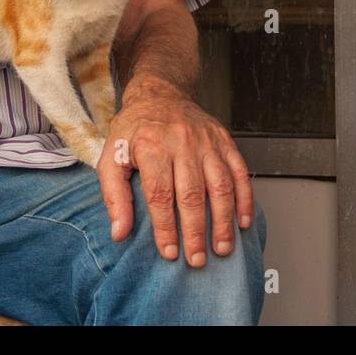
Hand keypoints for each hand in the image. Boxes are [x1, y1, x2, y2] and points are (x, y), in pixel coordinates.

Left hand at [96, 75, 253, 267]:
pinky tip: (242, 222)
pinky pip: (239, 172)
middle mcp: (182, 141)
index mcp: (151, 145)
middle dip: (195, 231)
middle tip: (197, 259)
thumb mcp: (111, 156)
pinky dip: (244, 198)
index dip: (165, 226)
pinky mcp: (224, 140)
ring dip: (223, 220)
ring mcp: (207, 141)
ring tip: (221, 248)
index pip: (160, 194)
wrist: (159, 94)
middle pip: (192, 194)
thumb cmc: (134, 130)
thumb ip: (114, 195)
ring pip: (220, 185)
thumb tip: (119, 232)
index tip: (169, 252)